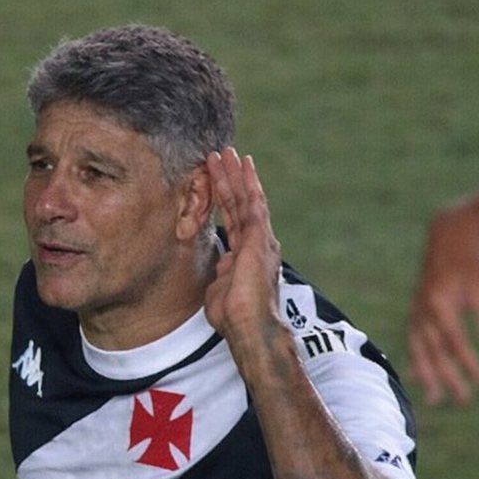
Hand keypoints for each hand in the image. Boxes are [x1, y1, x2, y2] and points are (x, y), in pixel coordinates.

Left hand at [204, 148, 282, 353]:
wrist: (249, 326)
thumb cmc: (234, 316)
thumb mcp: (221, 289)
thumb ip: (222, 274)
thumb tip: (221, 266)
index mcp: (248, 255)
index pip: (235, 220)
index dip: (226, 199)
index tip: (218, 181)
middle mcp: (259, 243)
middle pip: (241, 204)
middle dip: (231, 180)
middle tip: (222, 156)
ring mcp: (261, 239)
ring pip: (247, 198)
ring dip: (236, 175)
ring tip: (226, 152)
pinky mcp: (260, 238)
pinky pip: (253, 203)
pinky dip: (247, 182)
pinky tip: (243, 164)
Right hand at [407, 205, 478, 404]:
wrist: (450, 237)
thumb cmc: (474, 264)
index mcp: (440, 304)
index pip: (454, 342)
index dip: (467, 363)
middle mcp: (422, 311)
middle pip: (434, 352)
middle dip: (448, 379)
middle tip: (463, 401)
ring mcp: (415, 311)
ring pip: (418, 351)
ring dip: (427, 377)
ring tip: (434, 401)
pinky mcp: (414, 312)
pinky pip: (412, 342)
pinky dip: (416, 361)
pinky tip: (421, 378)